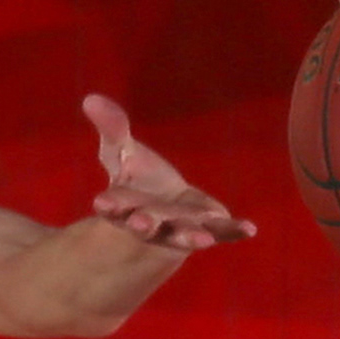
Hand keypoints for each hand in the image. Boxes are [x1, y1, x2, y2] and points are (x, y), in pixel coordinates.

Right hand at [82, 94, 255, 249]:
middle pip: (147, 224)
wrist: (164, 205)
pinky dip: (233, 230)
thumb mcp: (121, 150)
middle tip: (141, 223)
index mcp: (125, 205)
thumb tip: (90, 98)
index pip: (116, 203)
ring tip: (201, 240)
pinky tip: (249, 229)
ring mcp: (180, 227)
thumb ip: (112, 128)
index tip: (102, 203)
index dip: (112, 203)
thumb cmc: (137, 178)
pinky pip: (222, 231)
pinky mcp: (208, 227)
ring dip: (190, 236)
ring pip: (183, 234)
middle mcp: (151, 222)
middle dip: (144, 223)